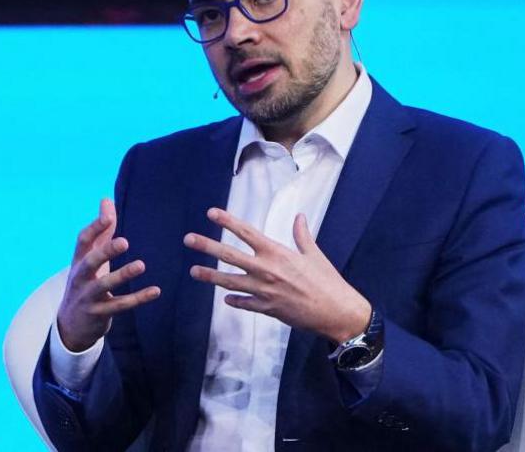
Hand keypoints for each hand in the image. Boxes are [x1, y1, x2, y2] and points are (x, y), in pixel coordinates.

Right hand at [56, 198, 160, 351]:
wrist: (71, 324)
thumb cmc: (85, 282)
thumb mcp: (89, 257)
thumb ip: (101, 230)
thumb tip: (106, 199)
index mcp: (78, 261)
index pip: (83, 241)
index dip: (95, 228)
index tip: (109, 216)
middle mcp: (80, 278)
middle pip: (90, 262)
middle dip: (105, 252)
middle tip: (124, 242)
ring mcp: (88, 297)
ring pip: (104, 286)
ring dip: (122, 275)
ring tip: (141, 265)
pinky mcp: (100, 313)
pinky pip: (120, 305)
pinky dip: (138, 299)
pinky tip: (156, 291)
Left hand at [183, 207, 370, 343]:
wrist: (335, 311)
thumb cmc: (327, 281)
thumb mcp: (314, 254)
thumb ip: (302, 235)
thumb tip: (299, 217)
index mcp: (277, 253)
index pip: (246, 232)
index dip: (227, 221)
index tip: (211, 213)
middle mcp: (266, 270)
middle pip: (230, 255)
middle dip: (207, 246)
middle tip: (188, 240)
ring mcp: (263, 291)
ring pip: (230, 281)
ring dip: (210, 276)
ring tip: (193, 271)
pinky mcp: (266, 309)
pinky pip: (244, 303)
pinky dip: (234, 300)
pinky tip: (225, 298)